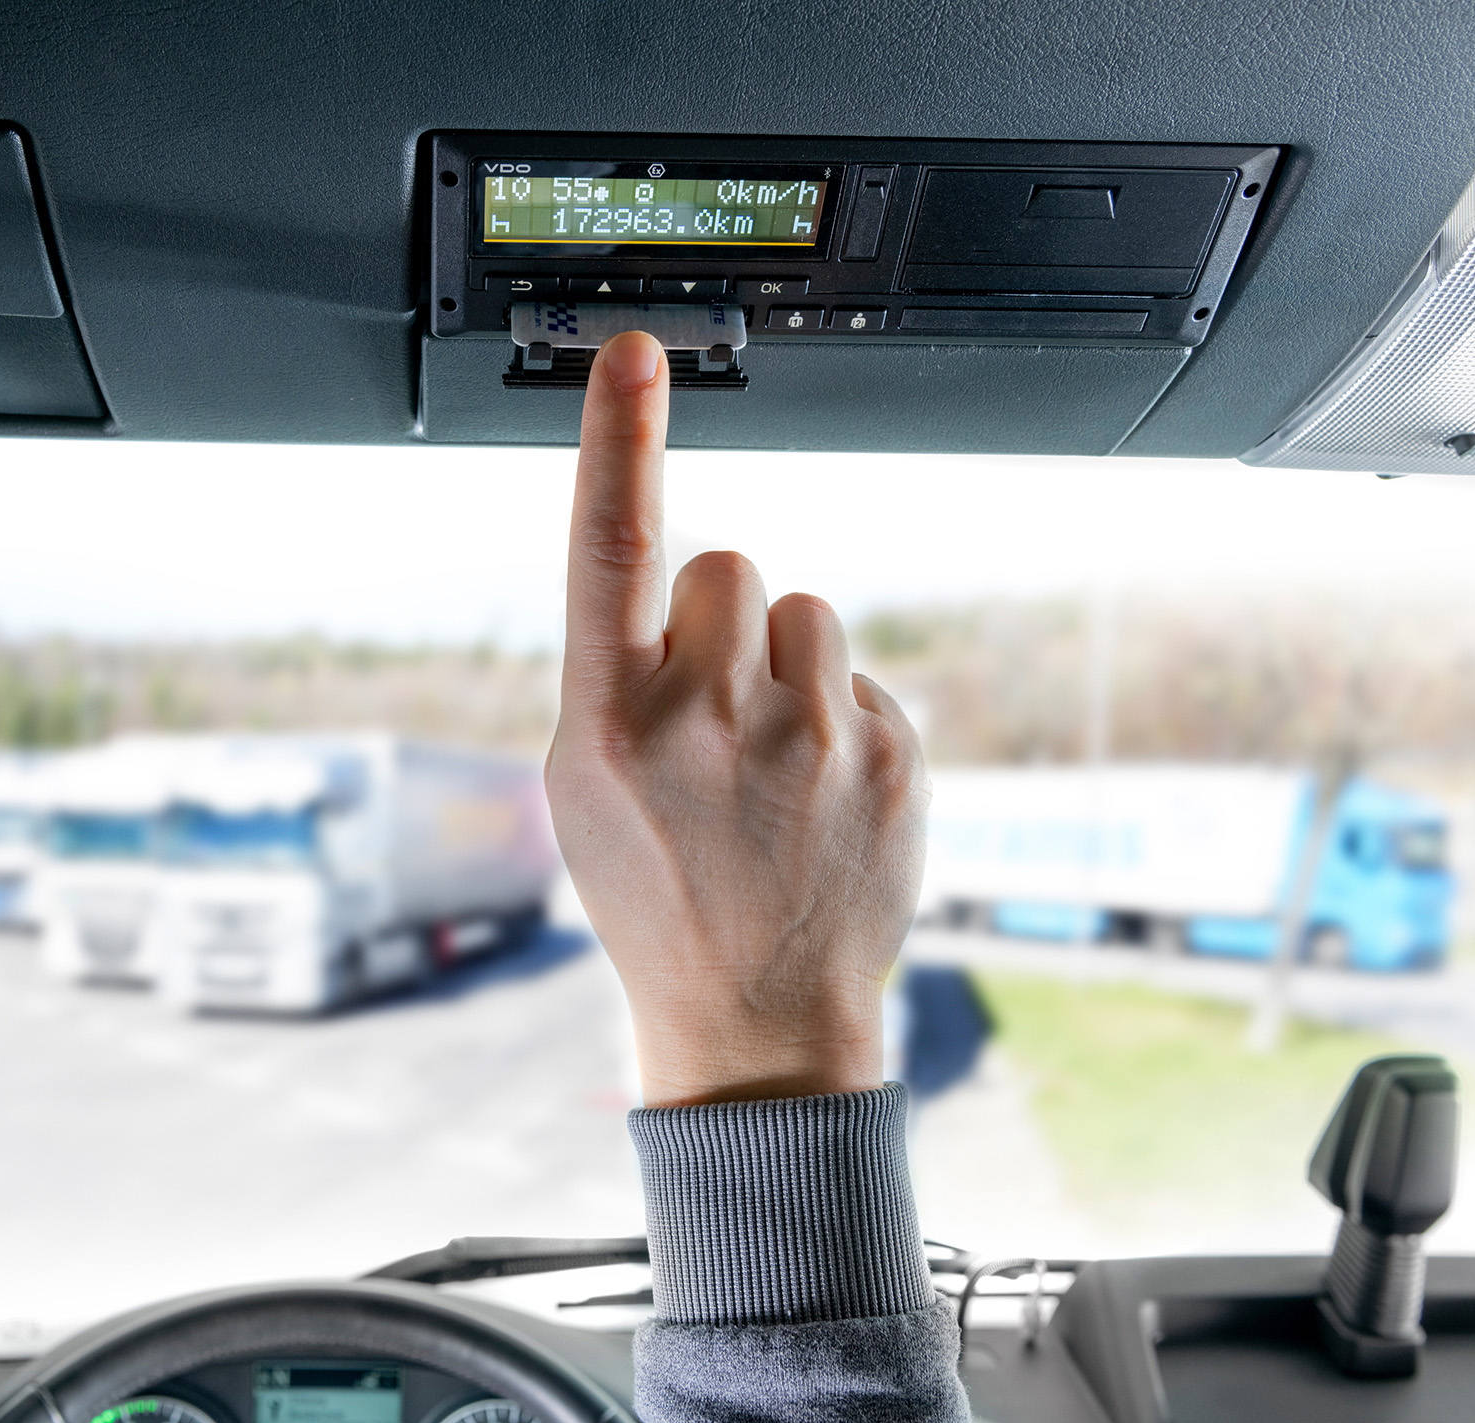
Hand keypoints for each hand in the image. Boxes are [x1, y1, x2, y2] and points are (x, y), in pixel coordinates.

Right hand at [545, 332, 929, 1107]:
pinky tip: (817, 795)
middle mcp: (709, 720)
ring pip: (803, 610)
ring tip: (768, 761)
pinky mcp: (890, 757)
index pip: (612, 550)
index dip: (618, 442)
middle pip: (727, 561)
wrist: (756, 1016)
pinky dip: (837, 718)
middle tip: (711, 716)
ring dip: (782, 663)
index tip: (632, 354)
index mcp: (608, 724)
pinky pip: (859, 675)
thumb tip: (684, 584)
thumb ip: (618, 675)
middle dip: (716, 615)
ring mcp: (811, 739)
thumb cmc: (656, 894)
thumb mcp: (584, 790)